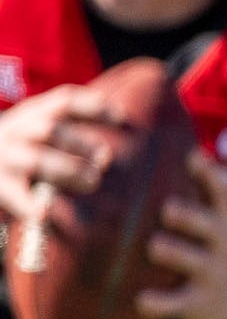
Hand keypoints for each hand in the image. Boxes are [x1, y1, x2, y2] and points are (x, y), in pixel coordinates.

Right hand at [0, 84, 121, 224]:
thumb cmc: (19, 153)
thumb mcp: (36, 134)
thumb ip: (67, 137)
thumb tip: (107, 156)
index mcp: (31, 115)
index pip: (64, 102)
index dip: (93, 107)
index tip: (123, 118)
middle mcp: (17, 132)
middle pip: (51, 130)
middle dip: (81, 143)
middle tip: (106, 159)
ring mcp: (5, 158)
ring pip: (38, 159)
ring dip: (68, 169)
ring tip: (92, 182)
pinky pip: (16, 195)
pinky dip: (30, 205)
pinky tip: (44, 215)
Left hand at [136, 154, 226, 318]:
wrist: (226, 303)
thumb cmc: (200, 250)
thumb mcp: (204, 224)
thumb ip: (181, 196)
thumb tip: (139, 146)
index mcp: (219, 221)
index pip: (219, 194)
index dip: (208, 175)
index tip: (191, 157)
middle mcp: (220, 245)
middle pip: (212, 227)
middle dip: (192, 217)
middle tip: (167, 208)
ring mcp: (213, 274)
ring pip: (198, 262)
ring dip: (178, 253)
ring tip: (156, 246)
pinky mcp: (200, 302)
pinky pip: (181, 302)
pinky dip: (162, 302)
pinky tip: (141, 300)